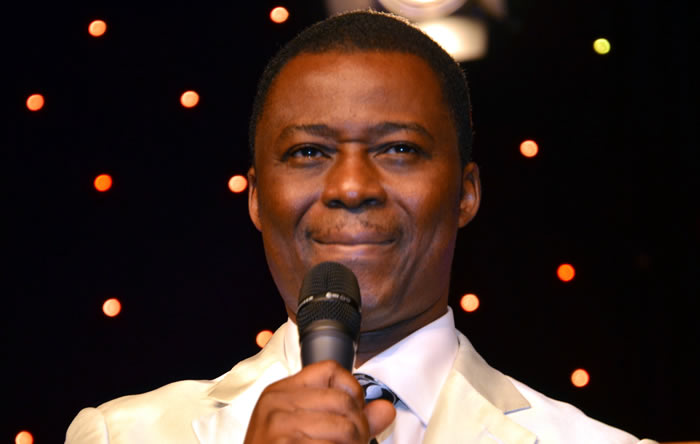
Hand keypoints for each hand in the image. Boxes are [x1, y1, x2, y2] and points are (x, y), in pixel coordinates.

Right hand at [244, 360, 395, 443]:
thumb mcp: (308, 431)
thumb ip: (350, 418)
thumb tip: (386, 408)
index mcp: (280, 392)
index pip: (330, 369)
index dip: (353, 390)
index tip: (355, 412)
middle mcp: (276, 404)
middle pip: (344, 401)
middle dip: (360, 428)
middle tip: (355, 443)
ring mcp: (278, 428)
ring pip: (344, 429)